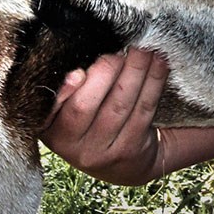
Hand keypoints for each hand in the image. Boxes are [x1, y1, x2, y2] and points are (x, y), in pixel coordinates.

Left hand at [40, 47, 213, 185]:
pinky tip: (81, 67)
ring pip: (88, 98)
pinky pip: (57, 100)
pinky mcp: (44, 126)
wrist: (86, 145)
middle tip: (144, 47)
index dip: (151, 84)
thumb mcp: (186, 139)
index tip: (162, 57)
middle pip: (116, 104)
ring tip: (118, 54)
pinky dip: (71, 80)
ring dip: (104, 70)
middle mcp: (96, 158)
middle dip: (132, 70)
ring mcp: (66, 145)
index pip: (141, 118)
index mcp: (132, 161)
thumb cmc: (147, 135)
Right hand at [41, 48, 170, 184]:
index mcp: (55, 134)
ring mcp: (105, 153)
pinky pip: (144, 110)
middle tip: (120, 48)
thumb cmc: (94, 124)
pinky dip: (153, 83)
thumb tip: (77, 74)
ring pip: (120, 105)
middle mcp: (76, 149)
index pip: (55, 111)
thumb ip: (69, 93)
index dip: (65, 92)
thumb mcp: (70, 114)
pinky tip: (159, 64)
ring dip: (135, 71)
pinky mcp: (132, 149)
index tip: (77, 71)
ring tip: (144, 49)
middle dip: (106, 72)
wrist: (124, 165)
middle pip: (87, 106)